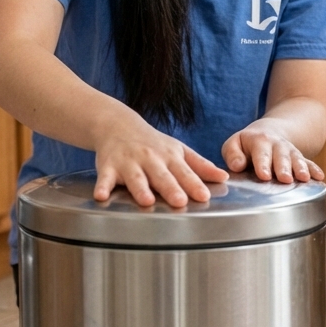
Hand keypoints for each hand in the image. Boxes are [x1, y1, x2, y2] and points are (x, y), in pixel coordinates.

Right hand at [94, 106, 227, 206]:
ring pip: (135, 177)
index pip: (184, 172)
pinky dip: (102, 187)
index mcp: (169, 157)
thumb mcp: (179, 150)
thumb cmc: (153, 143)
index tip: (204, 196)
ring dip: (140, 188)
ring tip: (146, 201)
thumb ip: (200, 166)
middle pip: (162, 175)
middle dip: (170, 188)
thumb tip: (224, 178)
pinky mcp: (108, 166)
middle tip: (180, 201)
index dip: (194, 184)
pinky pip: (105, 178)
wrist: (118, 125)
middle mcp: (150, 159)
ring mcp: (129, 162)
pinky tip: (101, 196)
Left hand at [222, 121, 324, 184]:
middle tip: (285, 179)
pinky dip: (314, 169)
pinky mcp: (299, 158)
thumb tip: (237, 165)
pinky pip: (309, 162)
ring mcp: (289, 151)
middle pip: (281, 156)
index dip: (262, 164)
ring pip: (296, 158)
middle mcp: (276, 145)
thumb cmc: (247, 144)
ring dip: (301, 168)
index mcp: (258, 141)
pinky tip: (320, 177)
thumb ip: (232, 154)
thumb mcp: (234, 144)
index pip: (261, 153)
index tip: (264, 175)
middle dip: (283, 167)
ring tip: (304, 178)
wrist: (268, 132)